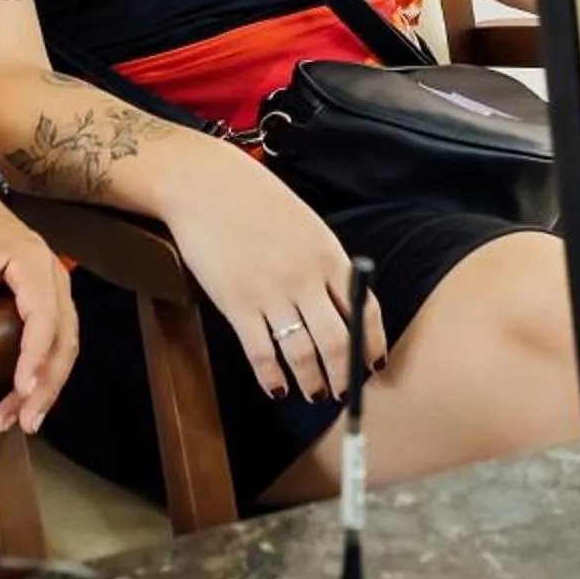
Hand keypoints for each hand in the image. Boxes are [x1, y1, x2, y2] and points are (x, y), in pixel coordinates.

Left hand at [0, 173, 77, 433]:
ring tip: (24, 419)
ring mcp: (52, 290)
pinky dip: (46, 371)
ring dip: (49, 384)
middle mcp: (52, 277)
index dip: (36, 356)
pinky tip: (28, 396)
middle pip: (64, 338)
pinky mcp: (45, 301)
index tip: (23, 389)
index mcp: (32, 263)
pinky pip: (55, 340)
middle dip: (47, 383)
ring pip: (65, 344)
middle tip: (24, 420)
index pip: (44, 317)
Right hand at [163, 163, 385, 404]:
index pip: (364, 309)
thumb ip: (325, 264)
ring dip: (312, 382)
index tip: (373, 364)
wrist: (206, 185)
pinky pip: (261, 353)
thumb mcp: (305, 226)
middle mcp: (304, 278)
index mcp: (328, 255)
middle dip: (345, 375)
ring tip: (314, 393)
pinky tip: (276, 389)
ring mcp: (270, 293)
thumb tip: (342, 307)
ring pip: (301, 354)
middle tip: (344, 391)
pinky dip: (272, 378)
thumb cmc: (256, 202)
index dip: (372, 343)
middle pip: (338, 341)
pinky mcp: (236, 304)